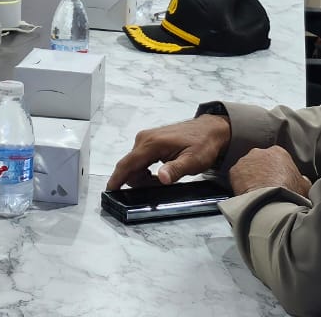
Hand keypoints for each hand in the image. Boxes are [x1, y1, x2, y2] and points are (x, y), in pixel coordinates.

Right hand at [106, 114, 230, 190]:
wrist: (211, 130)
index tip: (109, 190)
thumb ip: (175, 170)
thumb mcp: (193, 161)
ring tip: (163, 180)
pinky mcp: (150, 140)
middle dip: (137, 181)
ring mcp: (146, 138)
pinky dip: (145, 170)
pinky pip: (140, 159)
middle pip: (129, 166)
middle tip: (157, 187)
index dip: (117, 178)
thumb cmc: (203, 144)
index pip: (128, 163)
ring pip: (134, 164)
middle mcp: (144, 139)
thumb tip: (161, 178)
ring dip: (143, 176)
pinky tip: (159, 173)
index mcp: (152, 143)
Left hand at [229, 145, 310, 198]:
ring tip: (255, 191)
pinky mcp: (234, 170)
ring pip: (247, 168)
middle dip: (262, 171)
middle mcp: (260, 152)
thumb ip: (303, 179)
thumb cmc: (290, 193)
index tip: (278, 181)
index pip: (276, 158)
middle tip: (265, 186)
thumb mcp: (305, 186)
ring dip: (250, 177)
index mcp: (278, 152)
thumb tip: (303, 180)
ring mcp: (245, 160)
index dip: (277, 170)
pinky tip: (246, 193)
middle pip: (260, 160)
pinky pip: (236, 176)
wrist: (271, 202)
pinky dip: (240, 184)